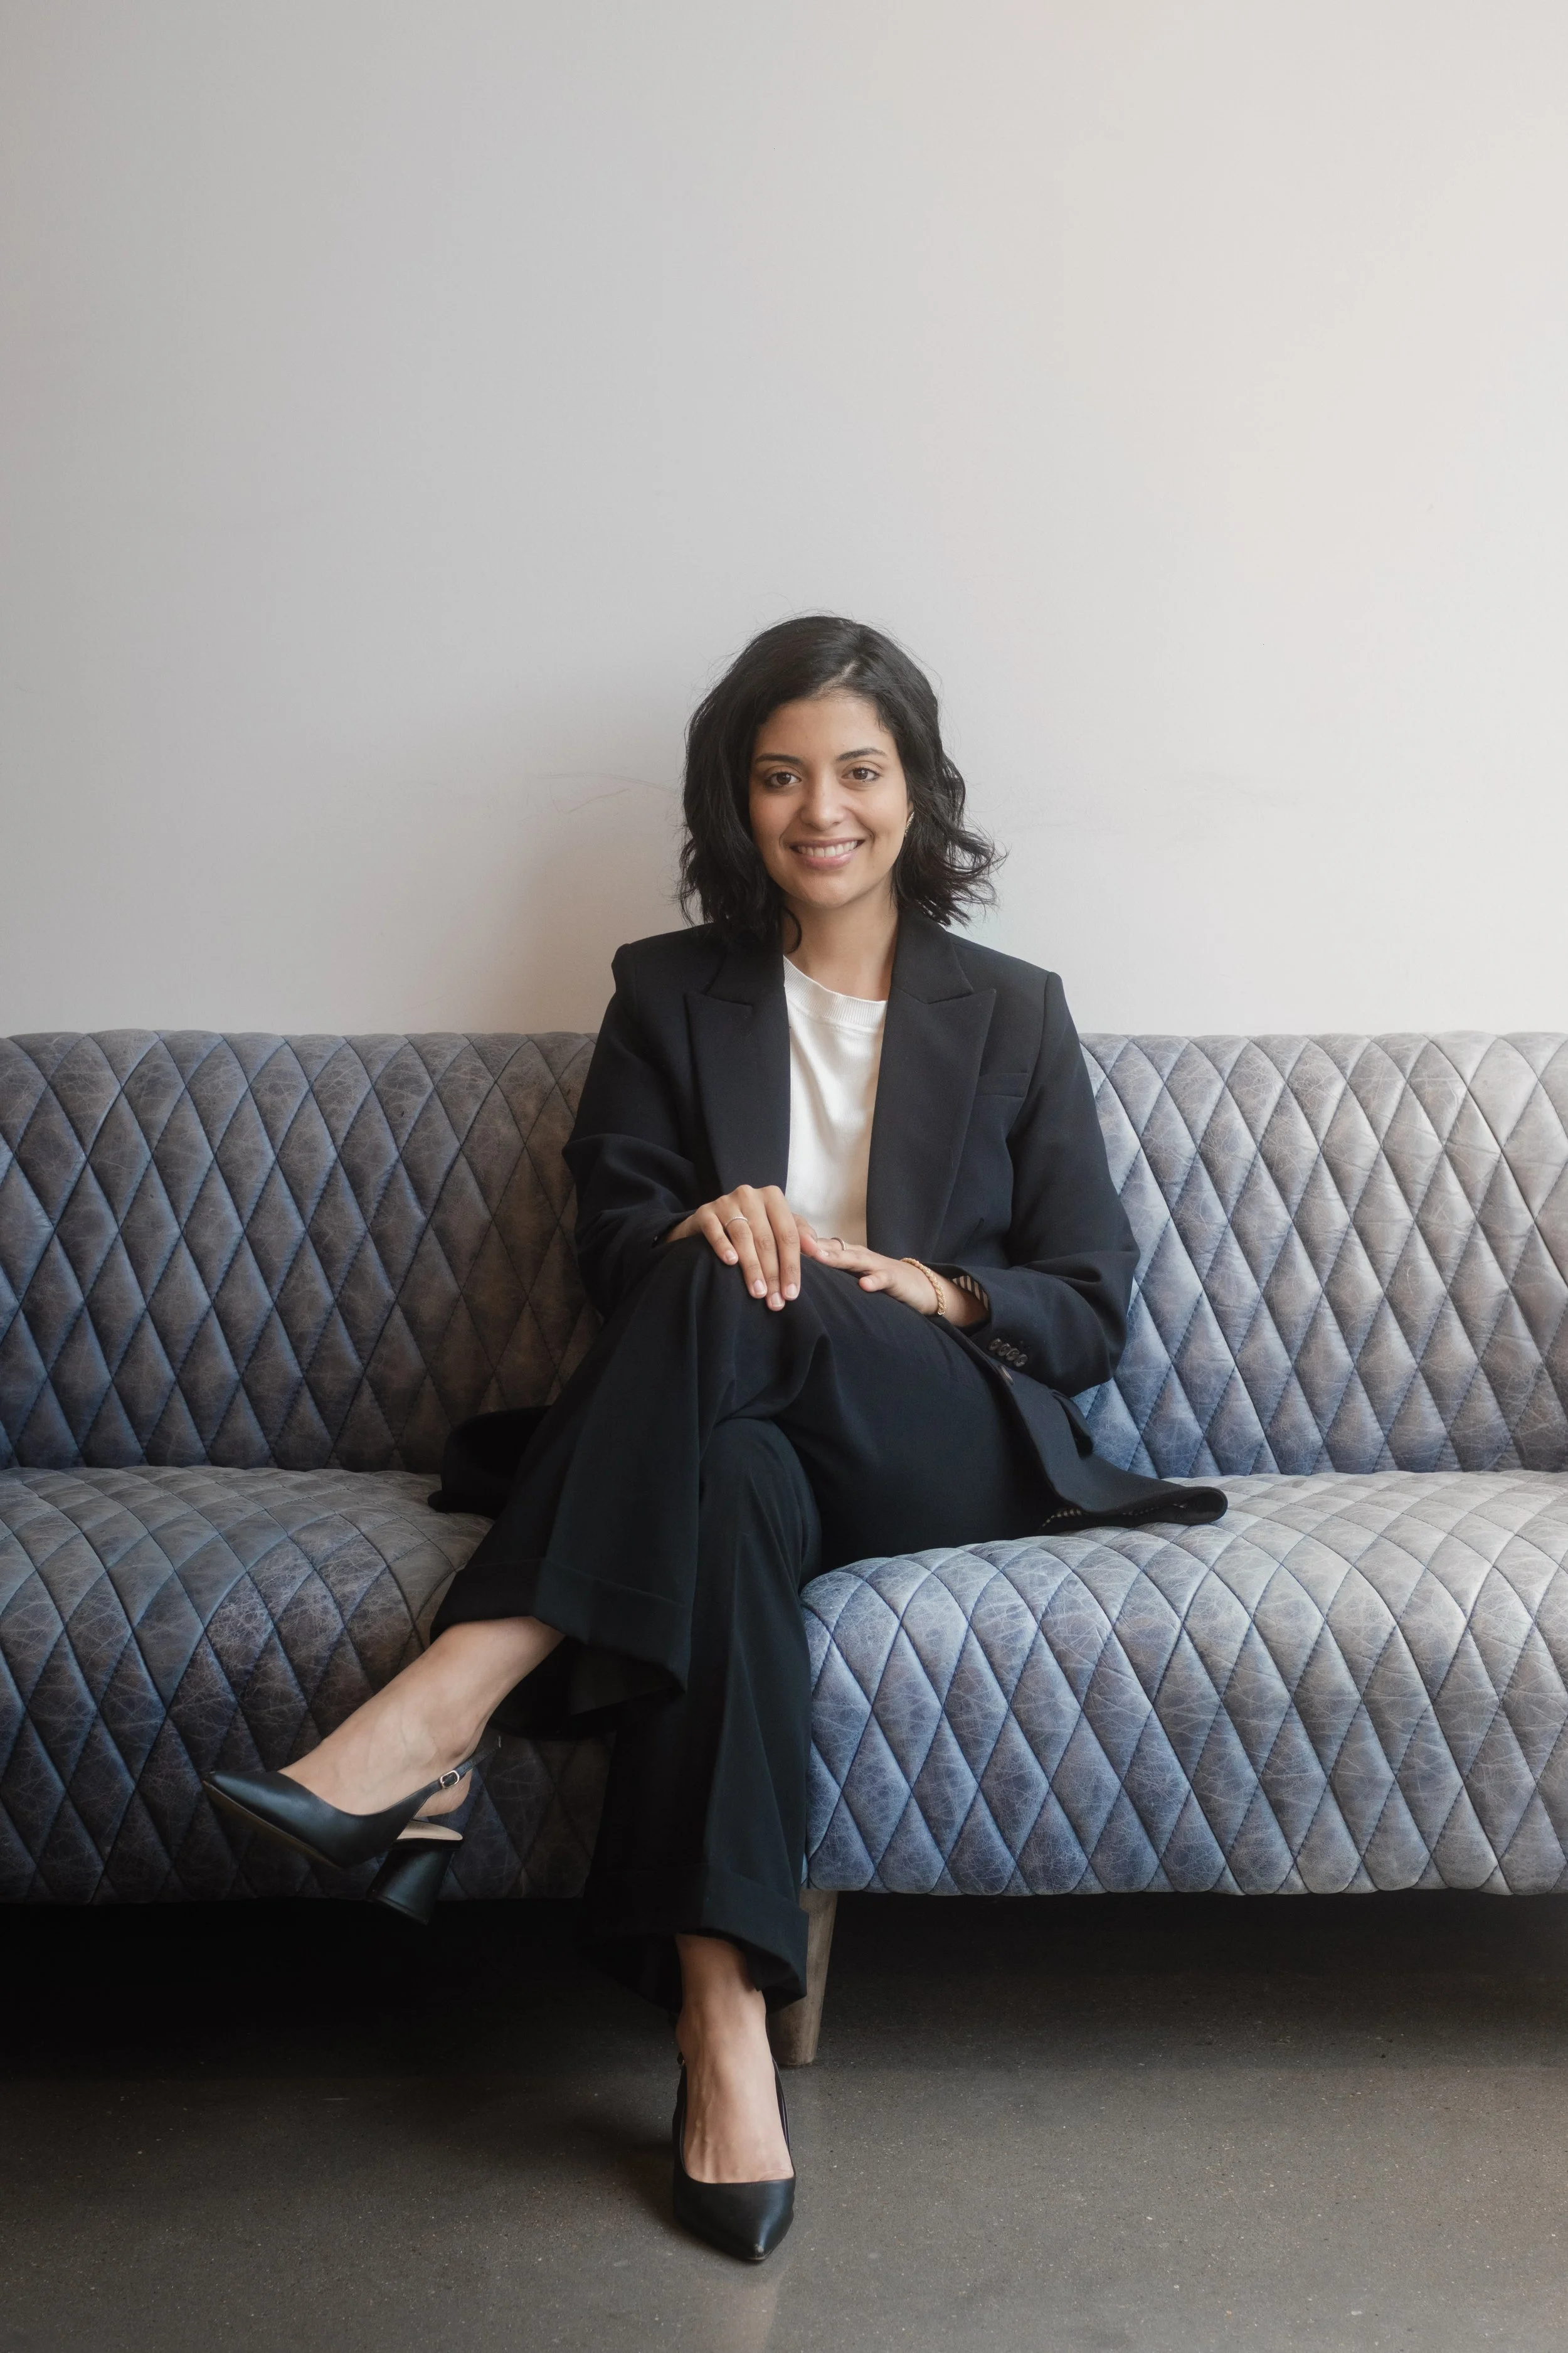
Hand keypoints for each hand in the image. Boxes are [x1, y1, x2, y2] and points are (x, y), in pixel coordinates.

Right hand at [664, 1184, 808, 1310]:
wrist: (712, 1220)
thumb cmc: (753, 1225)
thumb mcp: (778, 1226)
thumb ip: (799, 1235)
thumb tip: (816, 1250)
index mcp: (773, 1197)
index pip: (788, 1234)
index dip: (791, 1266)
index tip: (792, 1294)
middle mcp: (750, 1195)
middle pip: (766, 1239)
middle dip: (772, 1273)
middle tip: (774, 1300)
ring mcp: (726, 1202)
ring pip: (743, 1236)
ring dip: (751, 1267)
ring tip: (757, 1292)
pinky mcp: (705, 1212)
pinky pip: (715, 1230)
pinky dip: (723, 1246)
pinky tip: (730, 1262)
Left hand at [799, 1233, 985, 1324]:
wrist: (917, 1286)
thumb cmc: (875, 1280)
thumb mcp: (846, 1276)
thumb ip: (823, 1273)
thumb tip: (786, 1274)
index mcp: (843, 1254)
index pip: (816, 1244)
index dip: (794, 1241)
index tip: (768, 1239)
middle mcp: (856, 1254)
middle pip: (829, 1247)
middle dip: (808, 1244)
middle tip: (783, 1239)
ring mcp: (875, 1264)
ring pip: (852, 1259)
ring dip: (834, 1257)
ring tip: (816, 1256)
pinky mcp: (893, 1278)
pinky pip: (882, 1278)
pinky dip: (873, 1281)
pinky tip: (864, 1286)